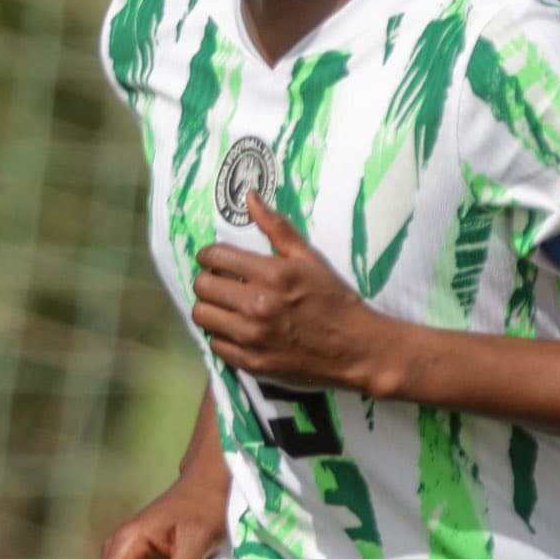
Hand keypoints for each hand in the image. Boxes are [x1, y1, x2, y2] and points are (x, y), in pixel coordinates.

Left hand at [192, 191, 388, 393]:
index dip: (209, 255)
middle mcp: (258, 305)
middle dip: (208, 280)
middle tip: (222, 282)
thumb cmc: (335, 299)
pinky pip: (215, 345)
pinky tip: (239, 329)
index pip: (215, 256)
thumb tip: (249, 196)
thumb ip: (277, 228)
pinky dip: (222, 335)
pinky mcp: (252, 362)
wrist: (357, 348)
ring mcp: (253, 337)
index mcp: (274, 274)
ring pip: (202, 316)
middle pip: (202, 287)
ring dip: (211, 308)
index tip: (214, 259)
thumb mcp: (311, 259)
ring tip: (227, 307)